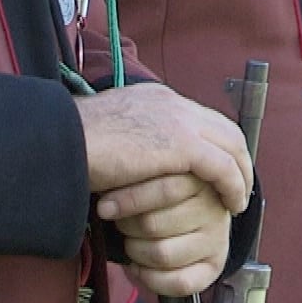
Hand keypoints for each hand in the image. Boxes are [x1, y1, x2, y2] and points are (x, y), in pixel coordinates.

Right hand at [82, 84, 252, 213]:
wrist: (60, 144)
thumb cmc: (71, 147)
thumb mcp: (109, 137)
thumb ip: (132, 142)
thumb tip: (135, 163)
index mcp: (154, 98)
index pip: (199, 117)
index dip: (215, 144)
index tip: (218, 170)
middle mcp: (172, 102)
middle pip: (224, 127)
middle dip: (238, 158)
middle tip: (239, 186)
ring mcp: (179, 119)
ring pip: (231, 145)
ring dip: (241, 174)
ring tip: (238, 201)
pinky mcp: (182, 144)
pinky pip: (223, 167)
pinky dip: (234, 186)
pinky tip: (233, 205)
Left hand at [101, 175, 233, 297]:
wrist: (188, 217)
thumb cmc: (158, 195)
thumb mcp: (152, 173)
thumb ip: (142, 171)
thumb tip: (112, 179)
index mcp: (200, 179)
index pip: (165, 189)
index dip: (128, 200)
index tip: (104, 207)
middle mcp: (213, 209)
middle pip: (154, 224)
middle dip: (127, 227)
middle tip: (121, 224)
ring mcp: (217, 240)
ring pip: (162, 254)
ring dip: (136, 252)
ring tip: (131, 243)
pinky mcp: (215, 267)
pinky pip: (179, 282)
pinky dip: (151, 279)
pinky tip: (140, 267)